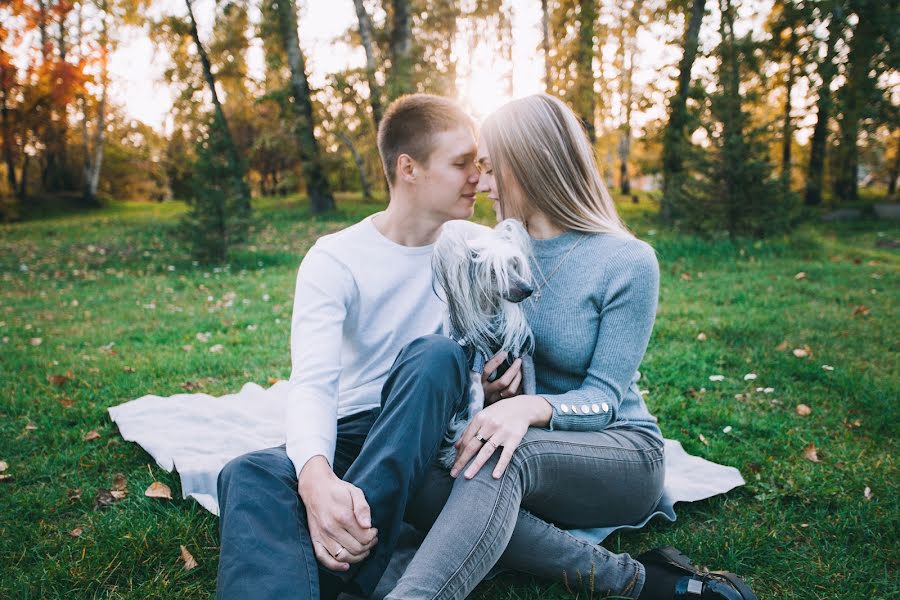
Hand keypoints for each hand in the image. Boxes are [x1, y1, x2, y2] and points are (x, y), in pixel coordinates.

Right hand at [298, 456, 377, 570]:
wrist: (316, 487)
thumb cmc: (338, 490)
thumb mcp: (355, 492)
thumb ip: (363, 508)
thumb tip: (368, 526)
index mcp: (343, 516)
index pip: (364, 537)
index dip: (373, 536)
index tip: (374, 531)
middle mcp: (331, 528)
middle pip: (356, 549)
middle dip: (368, 546)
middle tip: (371, 539)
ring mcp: (322, 536)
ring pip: (343, 557)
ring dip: (357, 557)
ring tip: (363, 549)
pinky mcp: (315, 539)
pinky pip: (324, 559)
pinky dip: (335, 566)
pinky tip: (346, 565)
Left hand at [450, 395, 550, 479]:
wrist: (522, 407)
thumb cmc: (498, 413)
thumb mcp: (483, 416)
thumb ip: (469, 430)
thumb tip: (456, 447)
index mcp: (480, 418)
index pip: (466, 440)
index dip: (459, 454)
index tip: (454, 466)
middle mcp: (490, 425)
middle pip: (472, 446)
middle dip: (461, 461)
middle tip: (453, 474)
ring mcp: (502, 432)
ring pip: (486, 451)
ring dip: (475, 465)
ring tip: (467, 477)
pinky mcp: (514, 438)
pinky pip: (506, 454)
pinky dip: (500, 465)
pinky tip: (495, 476)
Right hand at [482, 352, 521, 405]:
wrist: (475, 399)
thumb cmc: (478, 379)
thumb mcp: (477, 371)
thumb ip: (486, 363)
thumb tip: (502, 353)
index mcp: (478, 382)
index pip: (487, 370)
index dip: (497, 361)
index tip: (505, 353)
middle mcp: (486, 392)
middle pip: (503, 382)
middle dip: (513, 370)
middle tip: (518, 360)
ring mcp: (495, 399)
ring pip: (511, 390)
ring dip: (518, 378)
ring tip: (521, 369)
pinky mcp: (502, 403)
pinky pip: (515, 395)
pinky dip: (520, 385)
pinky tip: (521, 378)